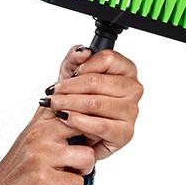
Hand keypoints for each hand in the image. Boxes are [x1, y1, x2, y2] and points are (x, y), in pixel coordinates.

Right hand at [0, 99, 96, 184]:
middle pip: (87, 127)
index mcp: (40, 121)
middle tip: (80, 154)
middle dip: (91, 143)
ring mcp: (41, 156)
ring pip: (87, 156)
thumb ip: (49, 115)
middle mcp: (40, 134)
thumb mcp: (32, 133)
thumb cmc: (18, 166)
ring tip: (69, 171)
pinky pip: (77, 182)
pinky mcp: (43, 180)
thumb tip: (68, 86)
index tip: (86, 133)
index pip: (76, 105)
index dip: (89, 118)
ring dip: (84, 169)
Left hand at [40, 43, 143, 160]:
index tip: (71, 74)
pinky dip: (79, 121)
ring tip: (55, 107)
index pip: (108, 58)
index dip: (84, 66)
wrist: (75, 133)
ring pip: (96, 103)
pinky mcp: (125, 133)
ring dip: (69, 104)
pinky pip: (100, 125)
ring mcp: (131, 111)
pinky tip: (66, 119)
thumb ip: (74, 58)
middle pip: (97, 82)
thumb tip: (83, 51)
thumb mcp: (71, 76)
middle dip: (69, 88)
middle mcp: (132, 89)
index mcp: (125, 70)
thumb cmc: (78, 103)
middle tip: (53, 93)